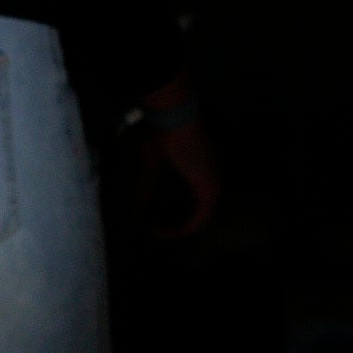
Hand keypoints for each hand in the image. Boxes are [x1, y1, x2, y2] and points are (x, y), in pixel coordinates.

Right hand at [124, 103, 222, 242]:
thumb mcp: (152, 167)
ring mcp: (214, 187)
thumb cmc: (164, 136)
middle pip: (197, 216)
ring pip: (198, 221)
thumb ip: (147, 189)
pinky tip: (162, 230)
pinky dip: (181, 228)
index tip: (153, 221)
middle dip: (175, 227)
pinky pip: (197, 220)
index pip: (195, 205)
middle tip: (153, 231)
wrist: (175, 121)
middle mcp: (213, 182)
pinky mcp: (209, 192)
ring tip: (156, 232)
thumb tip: (138, 210)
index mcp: (205, 174)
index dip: (175, 217)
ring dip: (176, 230)